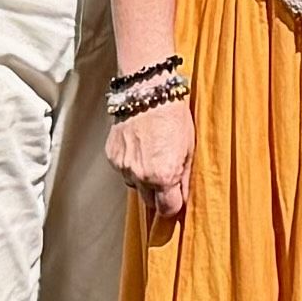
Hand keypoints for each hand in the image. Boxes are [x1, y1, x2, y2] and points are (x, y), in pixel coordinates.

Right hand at [109, 83, 192, 230]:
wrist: (148, 91)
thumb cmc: (174, 117)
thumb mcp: (190, 149)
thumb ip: (185, 178)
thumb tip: (184, 197)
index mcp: (163, 176)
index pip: (167, 209)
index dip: (174, 205)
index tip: (177, 198)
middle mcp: (140, 175)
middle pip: (149, 202)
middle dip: (159, 194)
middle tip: (167, 176)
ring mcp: (123, 166)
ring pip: (135, 185)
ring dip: (144, 178)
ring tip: (152, 156)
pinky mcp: (112, 156)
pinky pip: (123, 170)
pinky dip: (131, 164)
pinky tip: (140, 147)